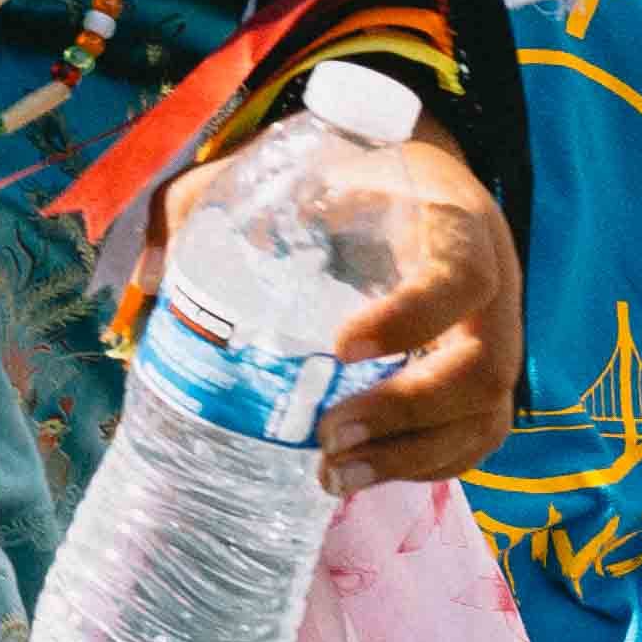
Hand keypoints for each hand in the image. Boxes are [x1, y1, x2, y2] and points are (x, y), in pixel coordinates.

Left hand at [155, 112, 518, 494]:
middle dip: (408, 412)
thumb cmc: (336, 174)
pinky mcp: (485, 375)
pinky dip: (426, 464)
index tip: (341, 345)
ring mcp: (497, 334)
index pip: (457, 275)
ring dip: (414, 457)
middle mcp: (493, 282)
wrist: (405, 177)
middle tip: (328, 435)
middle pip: (485, 366)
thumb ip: (205, 203)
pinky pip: (477, 435)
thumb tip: (144, 273)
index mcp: (450, 220)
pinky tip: (362, 474)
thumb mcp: (277, 167)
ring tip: (333, 473)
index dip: (412, 318)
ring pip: (486, 414)